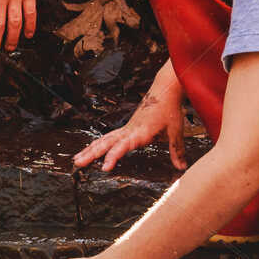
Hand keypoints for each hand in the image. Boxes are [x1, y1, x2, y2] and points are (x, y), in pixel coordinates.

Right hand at [74, 62, 188, 171]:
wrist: (164, 90)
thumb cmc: (170, 109)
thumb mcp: (176, 131)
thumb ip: (177, 151)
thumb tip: (182, 168)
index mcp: (140, 132)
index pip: (122, 146)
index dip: (113, 157)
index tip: (104, 168)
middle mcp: (129, 130)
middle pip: (106, 142)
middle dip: (91, 153)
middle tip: (77, 163)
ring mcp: (126, 128)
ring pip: (104, 139)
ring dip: (90, 149)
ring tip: (77, 159)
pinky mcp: (126, 128)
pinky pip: (109, 137)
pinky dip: (98, 144)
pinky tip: (91, 150)